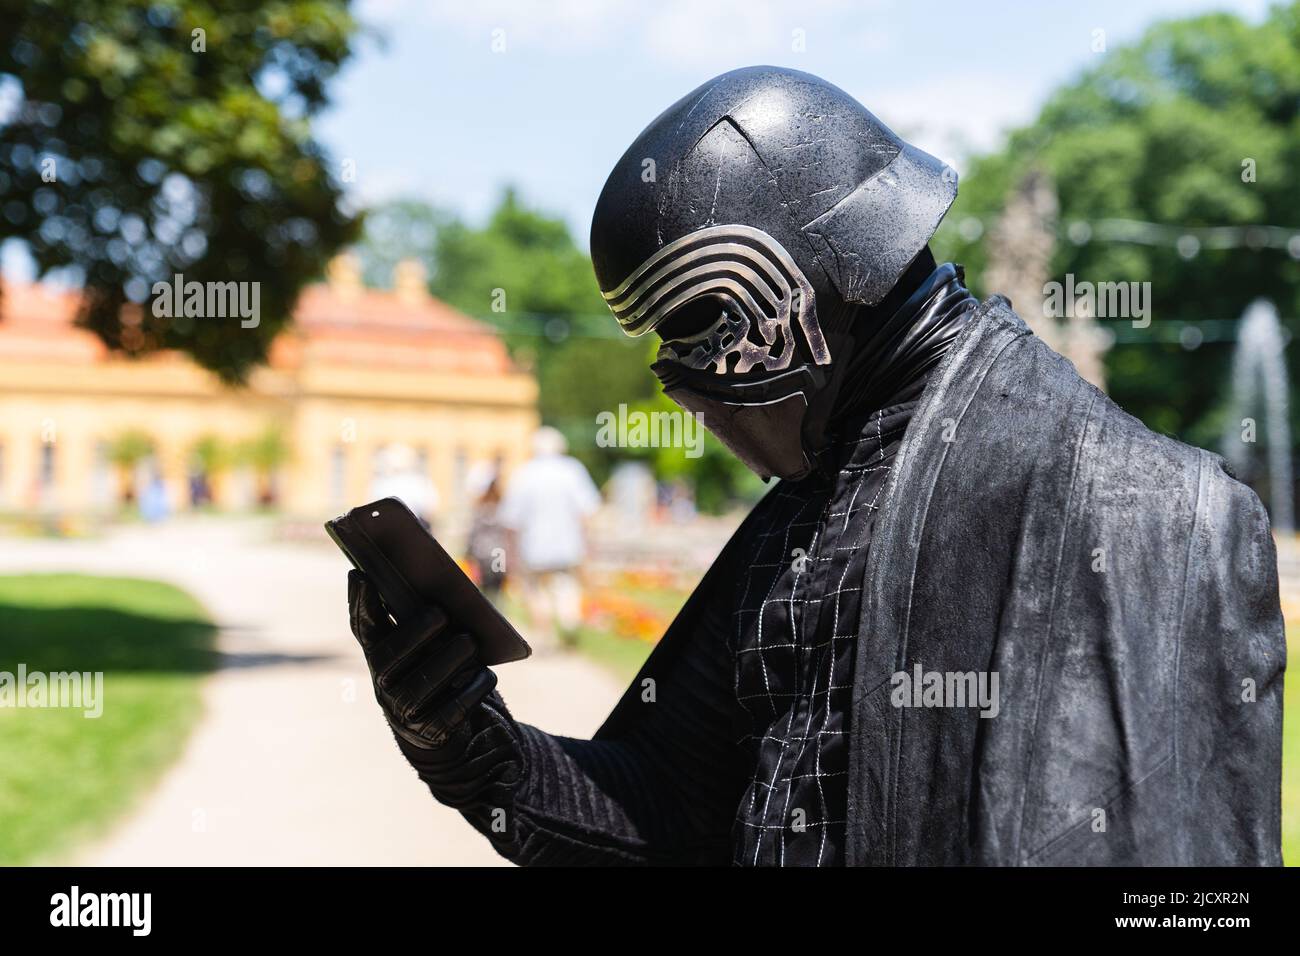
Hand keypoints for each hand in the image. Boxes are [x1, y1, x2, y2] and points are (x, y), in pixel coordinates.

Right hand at [347, 570, 496, 748]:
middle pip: (390, 658)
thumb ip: (412, 615)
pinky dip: (472, 689)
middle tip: (440, 614)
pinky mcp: (432, 732)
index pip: (363, 627)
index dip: (360, 603)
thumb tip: (424, 577)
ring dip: (448, 660)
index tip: (362, 574)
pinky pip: (452, 710)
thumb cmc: (430, 667)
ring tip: (469, 642)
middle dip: (415, 634)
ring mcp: (405, 712)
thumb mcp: (419, 643)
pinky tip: (485, 674)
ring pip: (422, 685)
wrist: (436, 726)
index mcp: (378, 656)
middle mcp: (383, 685)